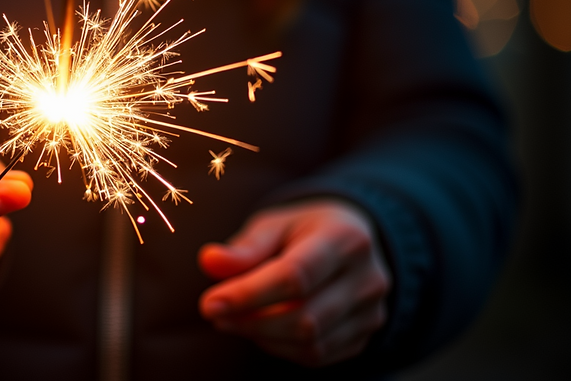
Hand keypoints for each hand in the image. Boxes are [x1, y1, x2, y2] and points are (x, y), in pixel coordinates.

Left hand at [197, 199, 390, 366]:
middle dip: (250, 320)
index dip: (248, 295)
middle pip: (304, 316)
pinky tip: (261, 328)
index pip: (295, 276)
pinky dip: (280, 347)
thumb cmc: (302, 231)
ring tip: (233, 318)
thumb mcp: (274, 226)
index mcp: (345, 238)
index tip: (209, 304)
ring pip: (310, 342)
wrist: (350, 242)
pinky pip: (317, 355)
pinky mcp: (365, 335)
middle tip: (215, 312)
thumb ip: (244, 247)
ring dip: (261, 336)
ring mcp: (373, 311)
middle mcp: (368, 277)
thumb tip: (209, 262)